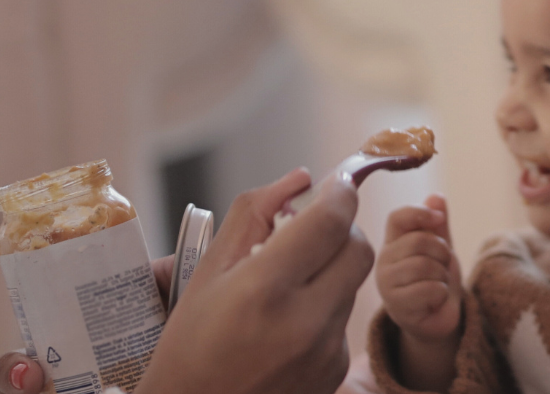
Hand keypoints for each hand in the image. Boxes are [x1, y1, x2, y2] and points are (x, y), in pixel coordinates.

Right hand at [0, 168, 375, 393]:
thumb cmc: (190, 342)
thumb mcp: (207, 271)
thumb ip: (253, 213)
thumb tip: (299, 177)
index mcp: (264, 290)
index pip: (331, 221)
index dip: (339, 192)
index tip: (334, 182)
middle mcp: (304, 322)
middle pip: (359, 249)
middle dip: (342, 229)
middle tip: (312, 229)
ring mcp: (325, 352)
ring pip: (353, 285)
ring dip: (330, 270)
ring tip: (286, 285)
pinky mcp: (336, 372)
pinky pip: (344, 320)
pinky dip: (325, 308)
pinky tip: (288, 324)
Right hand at [376, 194, 464, 389]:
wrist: (436, 317)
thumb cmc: (434, 278)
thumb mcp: (440, 248)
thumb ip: (438, 224)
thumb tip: (436, 197)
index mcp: (392, 242)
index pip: (398, 218)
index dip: (420, 213)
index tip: (439, 220)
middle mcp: (384, 261)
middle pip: (419, 241)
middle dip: (442, 252)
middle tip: (443, 265)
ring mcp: (387, 286)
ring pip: (425, 266)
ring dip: (442, 275)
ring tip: (436, 284)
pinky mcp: (397, 308)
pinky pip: (430, 289)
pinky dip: (441, 294)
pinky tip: (433, 301)